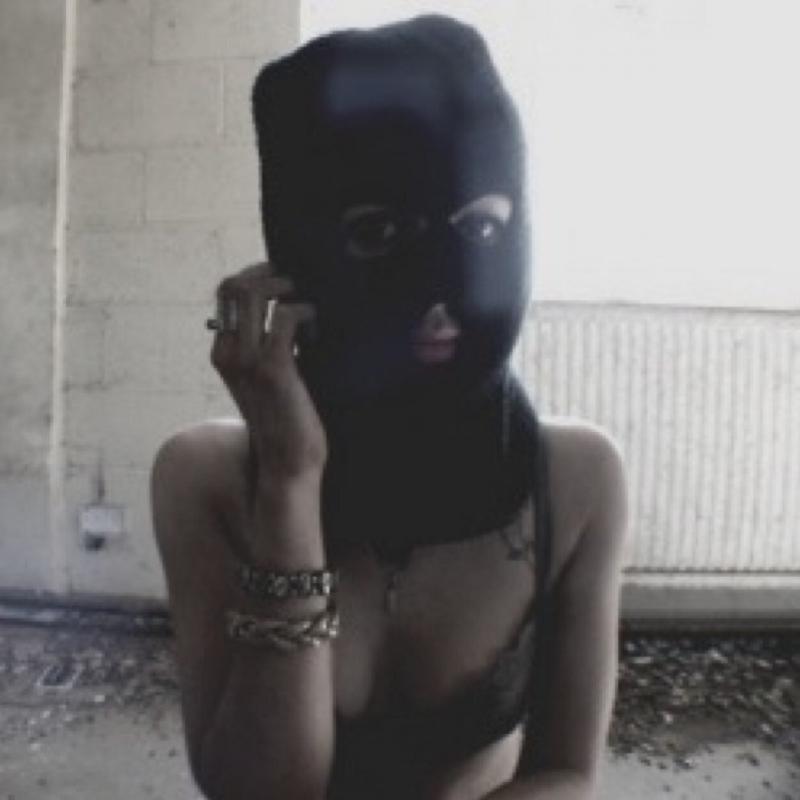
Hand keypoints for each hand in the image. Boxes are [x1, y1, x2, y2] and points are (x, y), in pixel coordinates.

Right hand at [210, 262, 326, 482]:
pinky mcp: (274, 368)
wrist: (288, 461)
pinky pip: (284, 316)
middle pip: (233, 285)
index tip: (281, 280)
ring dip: (284, 286)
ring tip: (304, 301)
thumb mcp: (262, 378)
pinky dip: (304, 311)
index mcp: (222, 353)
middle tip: (294, 283)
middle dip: (267, 273)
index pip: (225, 293)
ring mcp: (247, 359)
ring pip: (251, 292)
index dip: (254, 276)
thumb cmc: (283, 418)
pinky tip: (315, 325)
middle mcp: (227, 353)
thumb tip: (282, 309)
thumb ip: (262, 347)